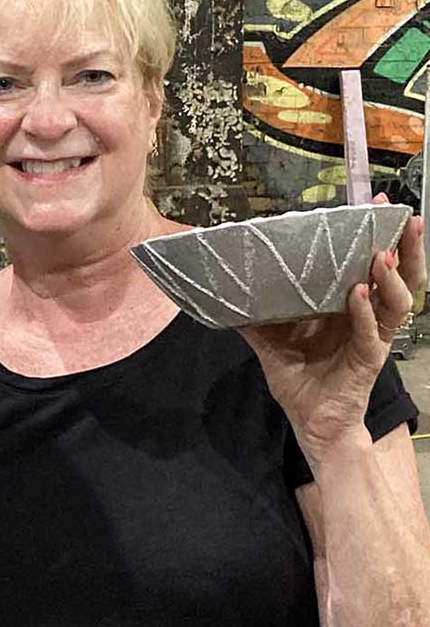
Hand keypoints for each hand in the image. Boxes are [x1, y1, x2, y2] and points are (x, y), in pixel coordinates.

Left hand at [238, 202, 424, 466]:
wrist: (310, 422)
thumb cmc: (298, 378)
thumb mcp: (270, 340)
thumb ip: (252, 316)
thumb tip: (221, 291)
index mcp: (350, 306)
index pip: (372, 263)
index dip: (380, 235)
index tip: (379, 203)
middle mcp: (368, 317)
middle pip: (399, 276)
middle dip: (404, 246)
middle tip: (401, 217)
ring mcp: (372, 338)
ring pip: (398, 303)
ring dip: (391, 277)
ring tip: (380, 254)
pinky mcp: (368, 360)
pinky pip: (371, 334)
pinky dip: (365, 314)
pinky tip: (359, 295)